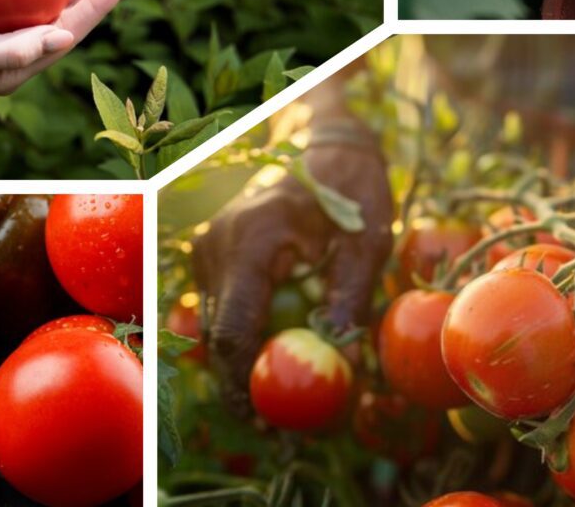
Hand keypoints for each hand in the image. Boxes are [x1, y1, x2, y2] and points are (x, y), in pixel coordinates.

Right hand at [193, 136, 392, 414]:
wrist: (324, 146)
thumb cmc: (352, 188)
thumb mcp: (366, 239)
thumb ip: (352, 296)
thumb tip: (345, 358)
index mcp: (251, 238)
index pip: (234, 327)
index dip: (243, 381)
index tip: (264, 421)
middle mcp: (216, 243)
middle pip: (219, 335)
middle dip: (244, 383)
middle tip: (277, 427)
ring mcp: (208, 247)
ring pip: (218, 325)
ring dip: (244, 362)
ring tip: (282, 395)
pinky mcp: (212, 254)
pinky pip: (224, 308)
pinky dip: (245, 335)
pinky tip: (274, 354)